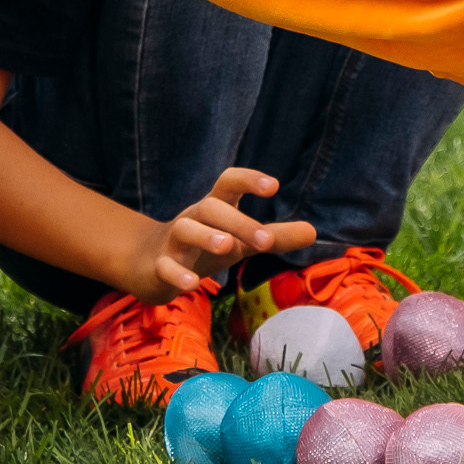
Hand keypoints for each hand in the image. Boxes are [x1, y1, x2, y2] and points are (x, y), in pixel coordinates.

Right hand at [125, 169, 316, 301]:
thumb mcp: (241, 241)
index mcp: (214, 208)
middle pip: (211, 208)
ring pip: (185, 229)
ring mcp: (173, 242)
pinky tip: (193, 284)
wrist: (149, 264)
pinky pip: (165, 266)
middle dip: (238, 222)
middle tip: (265, 241)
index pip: (228, 182)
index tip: (274, 186)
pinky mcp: (159, 267)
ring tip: (228, 247)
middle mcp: (193, 218)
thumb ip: (275, 236)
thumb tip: (313, 231)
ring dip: (205, 236)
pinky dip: (178, 273)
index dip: (249, 179)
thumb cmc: (204, 247)